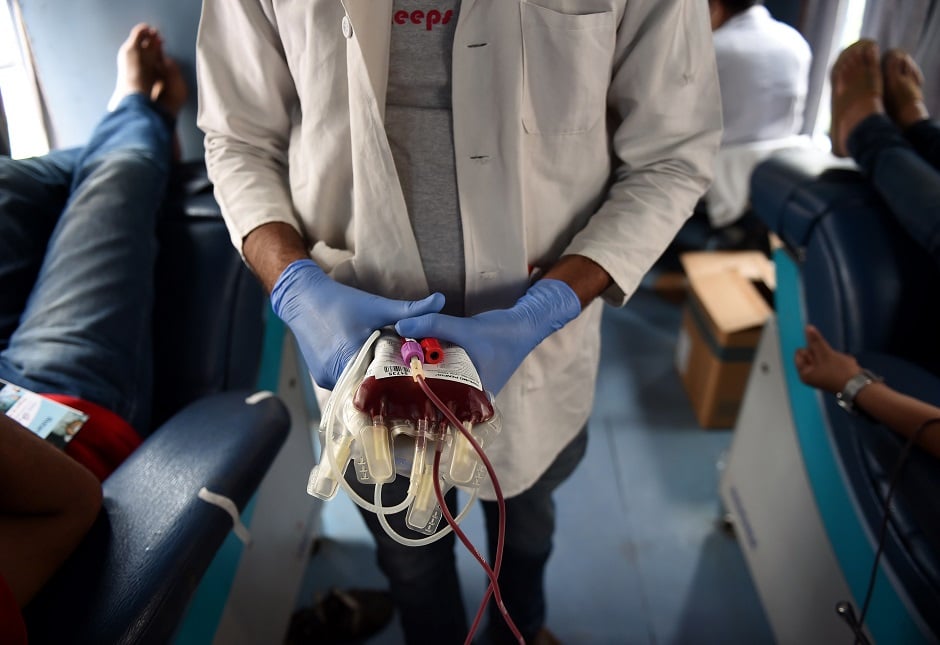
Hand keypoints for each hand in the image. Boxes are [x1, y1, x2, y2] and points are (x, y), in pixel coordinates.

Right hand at [271, 259, 444, 388]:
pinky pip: (346, 382)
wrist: (303, 299)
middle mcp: (334, 374)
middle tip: (410, 379)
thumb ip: (410, 310)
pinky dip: (359, 375)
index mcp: (350, 358)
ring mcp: (325, 378)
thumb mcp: (378, 306)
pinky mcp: (321, 377)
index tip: (418, 382)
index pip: (381, 384)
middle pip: (370, 389)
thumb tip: (441, 300)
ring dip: (373, 380)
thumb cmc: (341, 302)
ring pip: (358, 387)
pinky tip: (371, 366)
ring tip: (392, 372)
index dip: (400, 384)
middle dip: (389, 384)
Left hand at [396, 279, 580, 394]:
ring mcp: (469, 385)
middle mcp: (470, 396)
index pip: (438, 404)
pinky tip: (417, 354)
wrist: (524, 325)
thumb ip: (433, 324)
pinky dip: (432, 363)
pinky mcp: (466, 373)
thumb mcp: (466, 328)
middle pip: (435, 392)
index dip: (415, 394)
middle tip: (390, 370)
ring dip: (422, 369)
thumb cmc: (501, 333)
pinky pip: (444, 372)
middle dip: (414, 381)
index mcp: (473, 396)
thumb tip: (400, 325)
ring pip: (438, 381)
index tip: (393, 381)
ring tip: (399, 361)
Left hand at [794, 324, 861, 392]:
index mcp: (804, 374)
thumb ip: (815, 340)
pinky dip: (839, 360)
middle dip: (823, 352)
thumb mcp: (825, 353)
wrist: (860, 386)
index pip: (800, 352)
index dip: (810, 349)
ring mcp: (822, 375)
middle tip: (831, 361)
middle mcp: (811, 376)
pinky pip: (833, 360)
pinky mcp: (833, 374)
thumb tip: (807, 328)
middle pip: (812, 353)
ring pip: (824, 355)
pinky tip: (846, 365)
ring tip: (840, 363)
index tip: (821, 355)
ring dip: (833, 355)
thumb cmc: (839, 371)